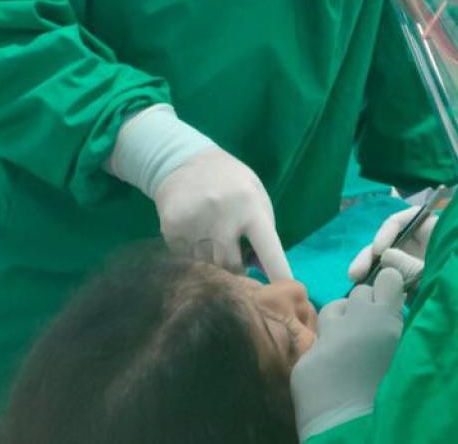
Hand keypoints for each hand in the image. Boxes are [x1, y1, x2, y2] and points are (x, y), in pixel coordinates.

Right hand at [106, 104, 291, 279]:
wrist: (183, 161)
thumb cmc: (229, 180)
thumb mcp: (255, 193)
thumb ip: (264, 227)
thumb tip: (265, 269)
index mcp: (249, 207)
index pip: (268, 249)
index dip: (278, 274)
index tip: (286, 296)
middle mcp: (223, 217)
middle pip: (233, 267)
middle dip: (238, 274)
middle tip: (238, 268)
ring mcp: (195, 225)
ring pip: (208, 268)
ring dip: (214, 268)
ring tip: (214, 249)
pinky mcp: (171, 230)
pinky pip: (186, 261)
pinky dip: (194, 260)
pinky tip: (195, 240)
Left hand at [290, 269, 404, 441]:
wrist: (355, 435)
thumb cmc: (393, 397)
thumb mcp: (408, 356)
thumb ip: (402, 329)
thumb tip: (399, 310)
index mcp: (385, 319)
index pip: (387, 278)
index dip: (389, 289)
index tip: (390, 302)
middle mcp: (355, 319)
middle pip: (360, 292)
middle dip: (366, 306)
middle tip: (371, 332)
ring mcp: (327, 337)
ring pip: (333, 308)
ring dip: (342, 320)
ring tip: (349, 346)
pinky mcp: (307, 357)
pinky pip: (318, 343)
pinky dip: (326, 352)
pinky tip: (333, 374)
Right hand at [347, 206, 437, 286]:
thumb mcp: (434, 272)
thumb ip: (409, 265)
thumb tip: (384, 256)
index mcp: (429, 230)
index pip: (401, 220)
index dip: (387, 231)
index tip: (379, 249)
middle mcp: (417, 242)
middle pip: (388, 240)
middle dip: (370, 253)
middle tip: (354, 272)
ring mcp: (411, 260)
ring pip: (384, 258)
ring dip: (368, 267)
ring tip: (354, 280)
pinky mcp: (406, 279)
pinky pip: (387, 275)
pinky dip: (376, 281)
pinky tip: (364, 292)